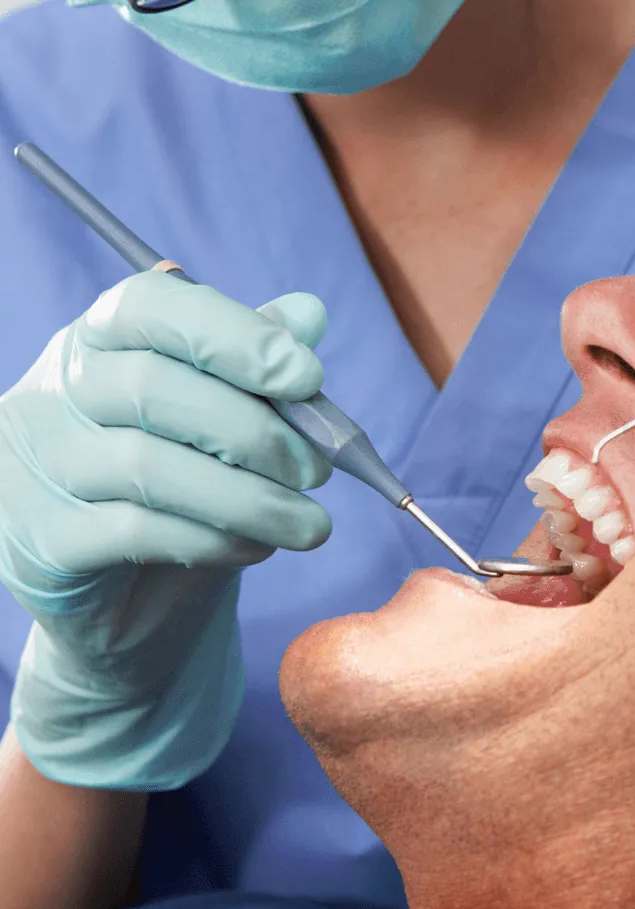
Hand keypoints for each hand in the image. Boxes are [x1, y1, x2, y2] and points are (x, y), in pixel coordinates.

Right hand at [0, 271, 332, 789]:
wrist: (135, 603)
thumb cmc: (194, 491)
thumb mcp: (229, 426)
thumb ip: (262, 368)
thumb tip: (308, 314)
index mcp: (103, 341)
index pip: (154, 305)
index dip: (233, 335)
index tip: (304, 374)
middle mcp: (55, 392)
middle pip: (160, 391)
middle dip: (260, 430)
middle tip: (324, 465)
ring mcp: (36, 469)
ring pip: (153, 467)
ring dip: (250, 497)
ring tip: (307, 523)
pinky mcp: (41, 545)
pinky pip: (139, 534)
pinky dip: (212, 540)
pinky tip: (250, 550)